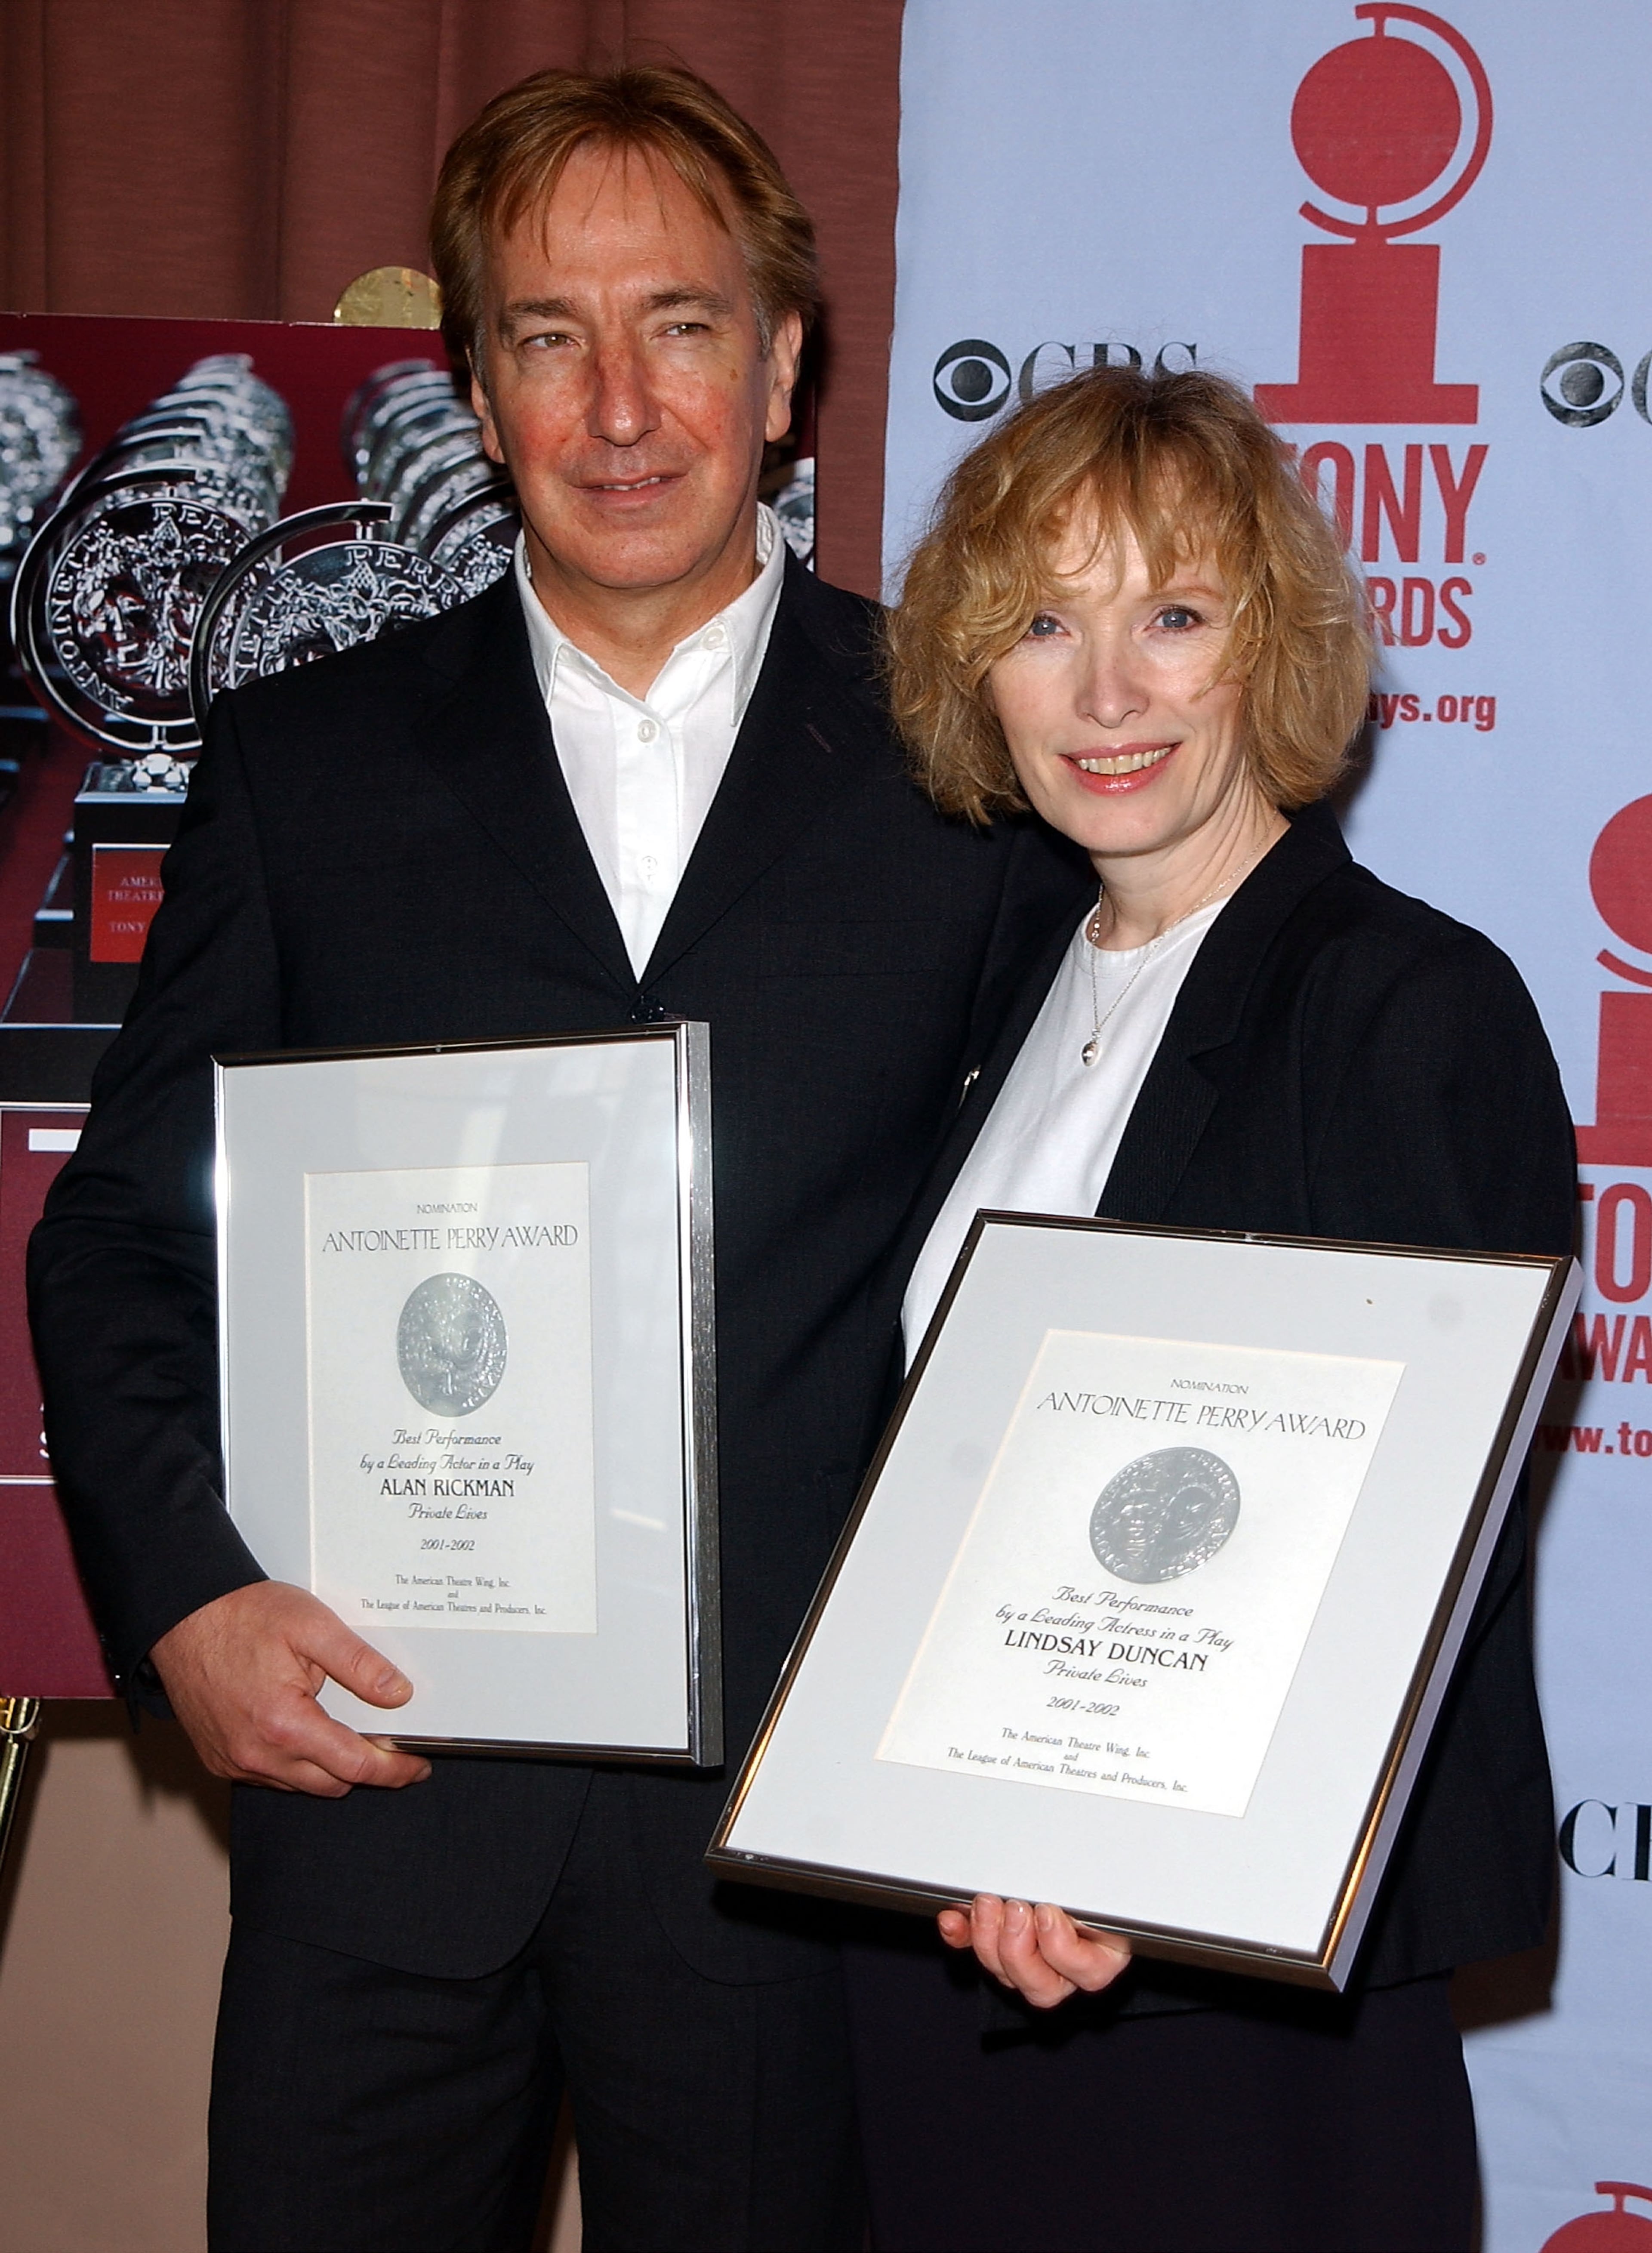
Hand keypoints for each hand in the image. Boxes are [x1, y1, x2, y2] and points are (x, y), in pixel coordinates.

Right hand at [150, 1581, 431, 1797]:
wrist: (182, 1616)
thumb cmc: (242, 1615)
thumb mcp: (313, 1626)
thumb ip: (360, 1664)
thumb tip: (398, 1694)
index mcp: (284, 1724)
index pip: (355, 1766)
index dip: (394, 1770)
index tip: (418, 1767)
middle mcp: (256, 1754)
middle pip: (331, 1784)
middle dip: (367, 1770)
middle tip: (392, 1748)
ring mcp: (234, 1761)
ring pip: (301, 1784)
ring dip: (330, 1768)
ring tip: (352, 1735)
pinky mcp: (219, 1759)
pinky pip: (271, 1777)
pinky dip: (297, 1764)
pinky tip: (309, 1734)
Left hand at [938, 1894, 1130, 2008]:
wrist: (1074, 1862)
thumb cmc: (1095, 1878)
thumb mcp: (1102, 1882)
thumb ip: (1104, 1885)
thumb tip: (1093, 1882)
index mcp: (1101, 1953)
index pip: (1089, 1971)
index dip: (1063, 1949)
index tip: (1048, 1914)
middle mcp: (1065, 1968)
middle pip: (1042, 1986)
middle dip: (1019, 1947)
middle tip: (1015, 1909)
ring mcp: (1028, 1961)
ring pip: (1006, 1975)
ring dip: (989, 1940)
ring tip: (987, 1905)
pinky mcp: (995, 1945)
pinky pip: (975, 1951)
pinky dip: (961, 1935)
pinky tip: (953, 1919)